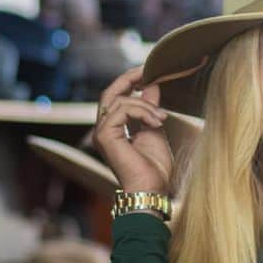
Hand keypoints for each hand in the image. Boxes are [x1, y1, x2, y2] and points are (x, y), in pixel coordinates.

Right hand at [92, 67, 173, 196]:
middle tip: (149, 72)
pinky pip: (122, 110)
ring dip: (146, 105)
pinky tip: (156, 122)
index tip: (149, 72)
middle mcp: (104, 129)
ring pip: (120, 101)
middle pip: (110, 92)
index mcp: (114, 128)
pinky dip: (142, 112)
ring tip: (161, 118)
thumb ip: (150, 108)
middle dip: (130, 79)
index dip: (130, 81)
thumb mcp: (155, 128)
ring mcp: (101, 133)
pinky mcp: (104, 136)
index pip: (116, 97)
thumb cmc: (154, 168)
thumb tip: (152, 85)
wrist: (152, 190)